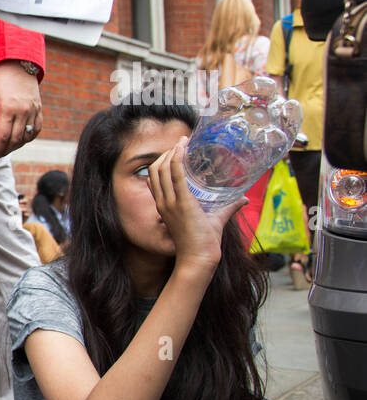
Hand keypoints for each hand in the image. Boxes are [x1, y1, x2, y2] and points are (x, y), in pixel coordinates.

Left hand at [0, 62, 41, 159]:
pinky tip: (20, 139)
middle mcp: (24, 111)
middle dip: (5, 150)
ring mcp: (34, 110)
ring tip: (6, 148)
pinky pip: (37, 129)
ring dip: (17, 145)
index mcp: (9, 108)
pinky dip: (29, 137)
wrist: (18, 62)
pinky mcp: (39, 108)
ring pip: (27, 136)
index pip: (4, 137)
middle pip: (16, 140)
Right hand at [148, 137, 246, 271]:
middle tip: (182, 143)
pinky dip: (177, 159)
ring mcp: (170, 202)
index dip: (163, 162)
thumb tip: (243, 198)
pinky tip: (183, 148)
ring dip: (172, 153)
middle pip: (156, 170)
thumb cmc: (204, 242)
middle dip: (167, 153)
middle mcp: (163, 202)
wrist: (200, 257)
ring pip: (162, 169)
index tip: (176, 150)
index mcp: (165, 206)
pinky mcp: (182, 202)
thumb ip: (228, 207)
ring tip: (183, 142)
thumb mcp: (215, 219)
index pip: (155, 178)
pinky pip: (175, 175)